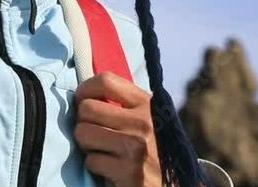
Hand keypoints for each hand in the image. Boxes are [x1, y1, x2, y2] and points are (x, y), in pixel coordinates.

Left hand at [74, 72, 161, 186]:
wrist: (175, 183)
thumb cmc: (156, 148)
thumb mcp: (150, 118)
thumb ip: (125, 103)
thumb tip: (85, 93)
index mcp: (148, 105)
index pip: (106, 81)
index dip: (85, 89)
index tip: (82, 99)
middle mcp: (143, 123)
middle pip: (87, 108)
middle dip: (84, 122)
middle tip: (94, 131)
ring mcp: (136, 148)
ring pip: (83, 133)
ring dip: (86, 144)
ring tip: (101, 149)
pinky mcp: (129, 172)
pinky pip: (91, 161)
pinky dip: (96, 166)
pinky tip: (111, 167)